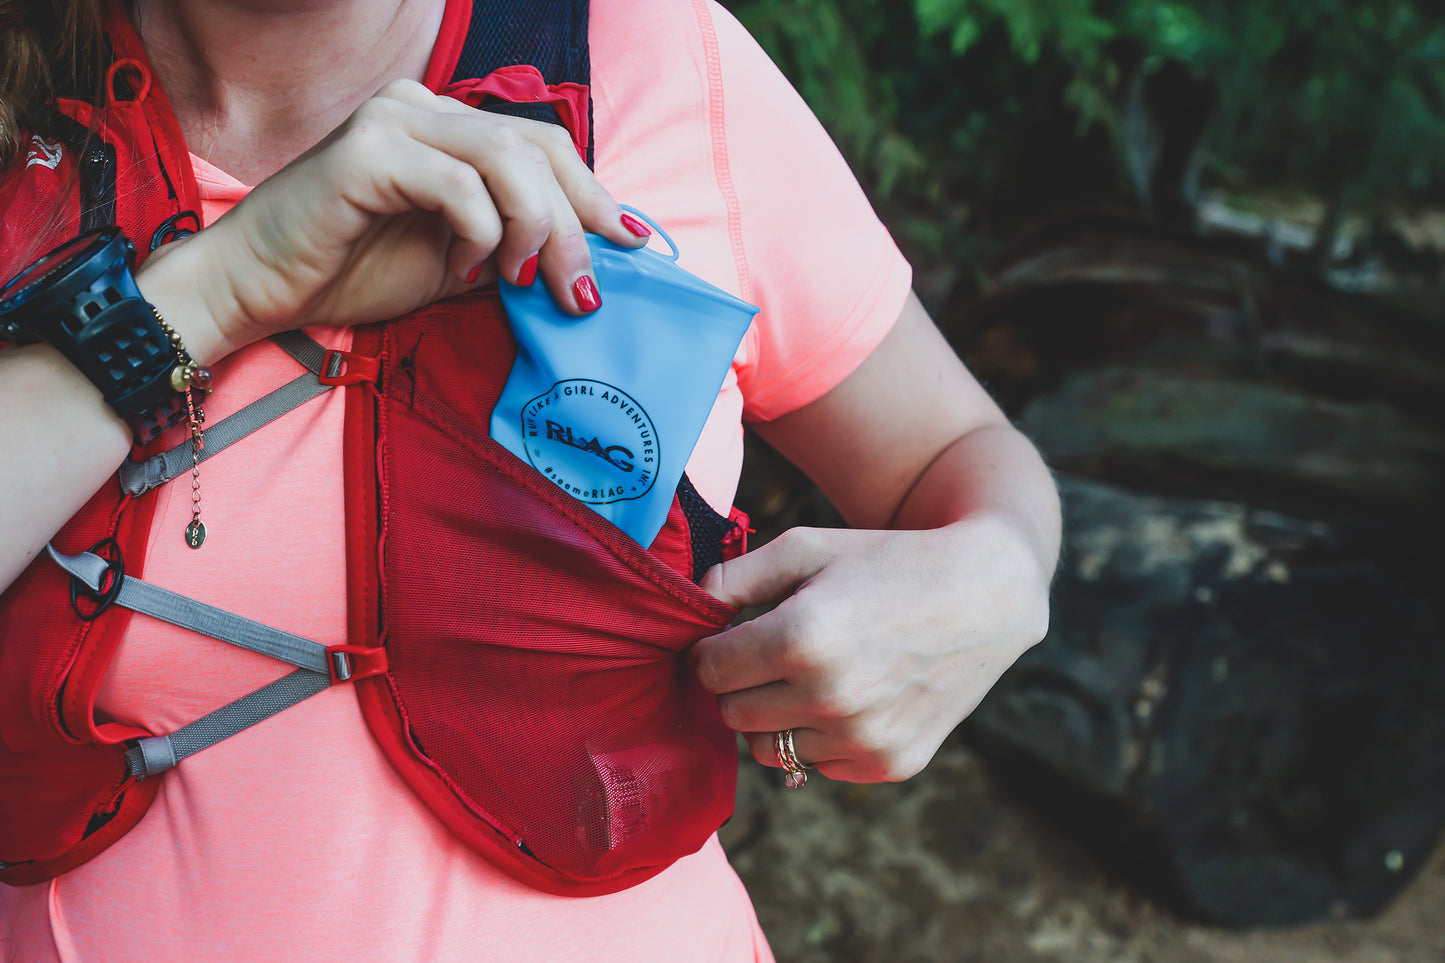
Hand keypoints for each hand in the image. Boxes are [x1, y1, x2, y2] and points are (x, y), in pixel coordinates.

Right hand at [139, 79, 643, 362]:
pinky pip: (460, 185)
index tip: (631, 245)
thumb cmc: (351, 271)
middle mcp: (422, 107)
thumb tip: (586, 261)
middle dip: (576, 224)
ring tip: (529, 281)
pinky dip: (480, 232)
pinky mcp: (368, 151)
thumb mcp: (457, 261)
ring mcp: (394, 121)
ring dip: (537, 228)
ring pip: (507, 160)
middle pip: (536, 148)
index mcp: (445, 125)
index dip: (593, 194)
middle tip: (585, 289)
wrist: (260, 288)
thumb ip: (512, 245)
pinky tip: (466, 268)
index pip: (542, 143)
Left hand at [690, 515, 1050, 782]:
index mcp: (801, 638)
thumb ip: (734, 577)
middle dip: (739, 682)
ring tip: (812, 674)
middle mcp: (830, 697)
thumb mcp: (807, 547)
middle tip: (771, 652)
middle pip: (731, 714)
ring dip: (776, 714)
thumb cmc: (886, 562)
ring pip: (768, 747)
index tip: (732, 635)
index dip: (712, 649)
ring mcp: (861, 739)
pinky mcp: (888, 764)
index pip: (709, 670)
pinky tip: (852, 695)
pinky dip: (820, 736)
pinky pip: (817, 765)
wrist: (985, 595)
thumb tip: (686, 607)